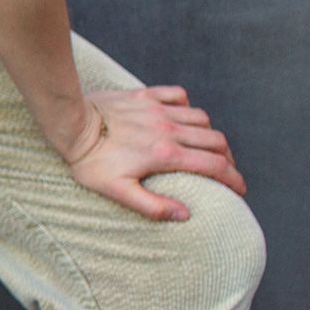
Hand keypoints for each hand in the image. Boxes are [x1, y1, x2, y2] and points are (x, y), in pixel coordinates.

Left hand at [62, 85, 245, 221]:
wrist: (70, 123)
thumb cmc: (90, 161)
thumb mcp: (117, 191)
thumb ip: (152, 205)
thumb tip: (185, 214)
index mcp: (165, 154)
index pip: (214, 166)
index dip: (233, 179)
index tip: (239, 189)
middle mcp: (169, 129)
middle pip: (215, 141)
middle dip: (227, 158)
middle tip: (225, 170)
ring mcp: (158, 110)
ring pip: (202, 118)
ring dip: (210, 134)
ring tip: (207, 147)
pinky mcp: (145, 96)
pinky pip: (178, 95)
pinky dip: (187, 106)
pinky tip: (183, 116)